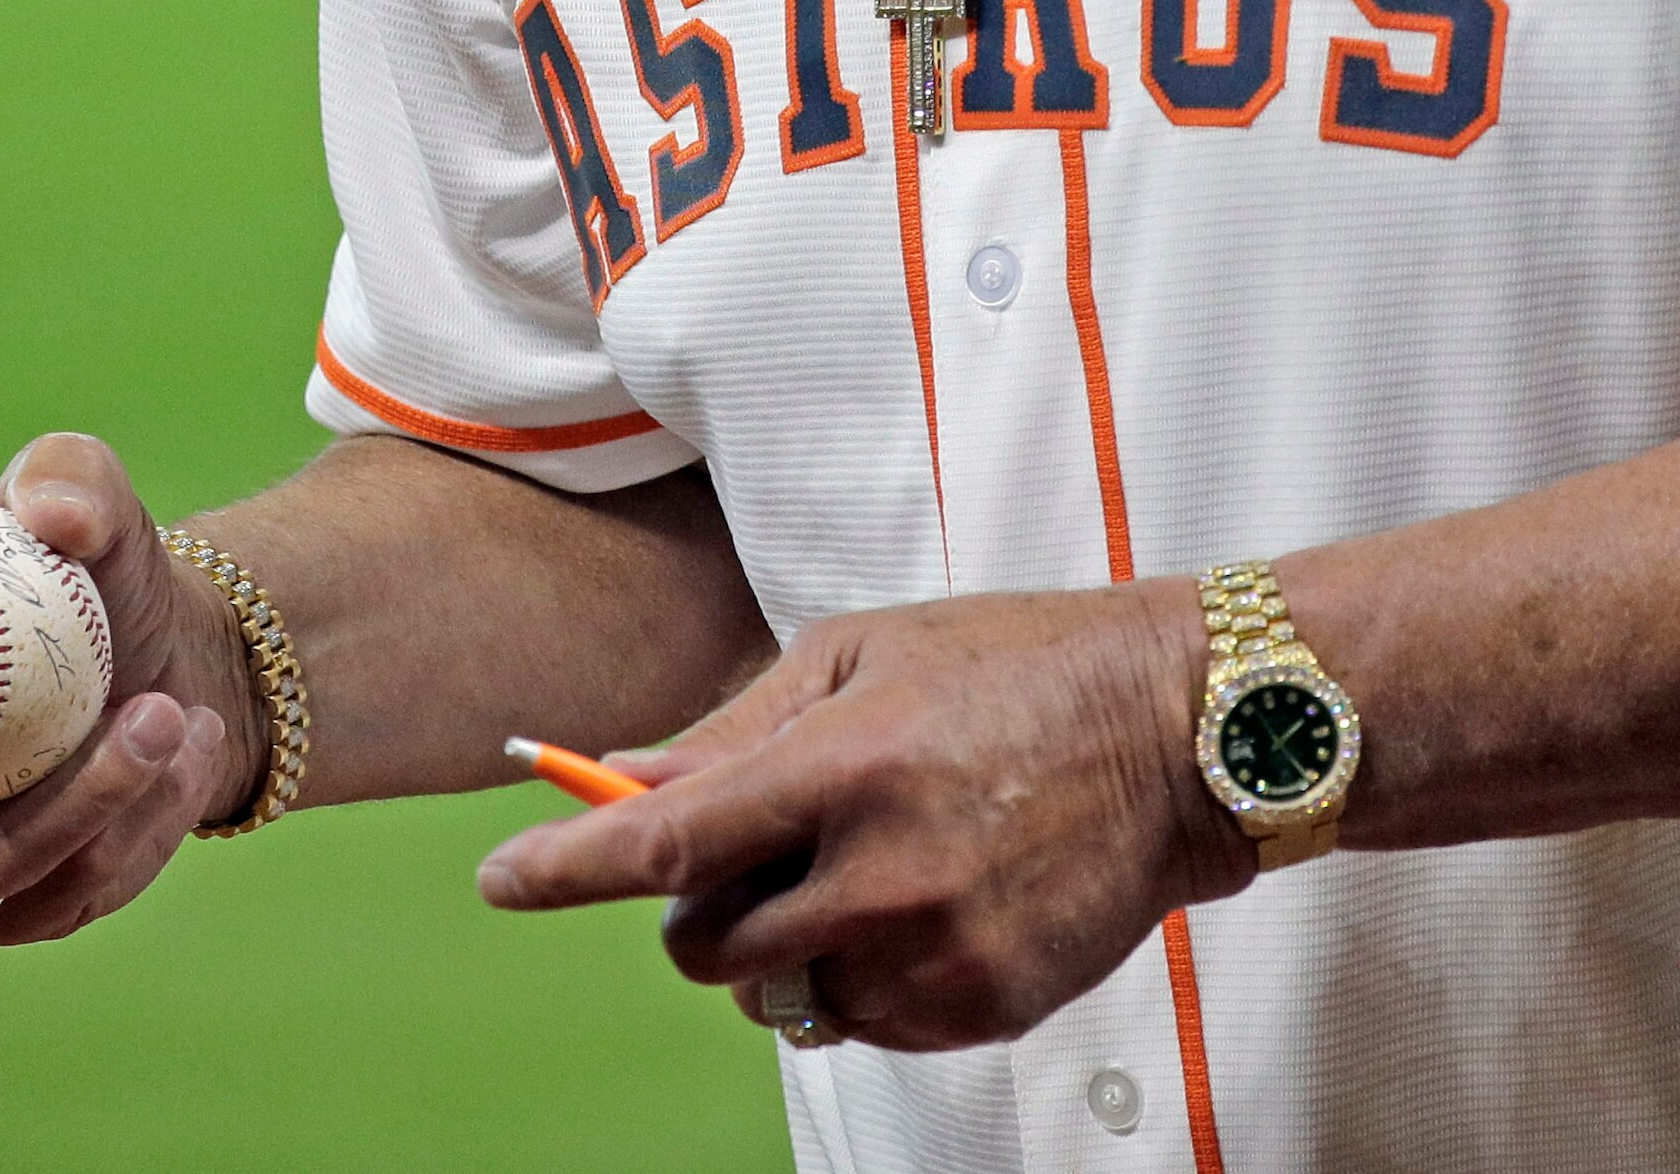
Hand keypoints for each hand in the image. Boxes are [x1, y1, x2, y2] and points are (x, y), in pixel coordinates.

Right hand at [0, 432, 257, 944]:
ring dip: (77, 799)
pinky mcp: (16, 905)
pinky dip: (138, 821)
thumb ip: (72, 479)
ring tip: (164, 715)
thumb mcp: (104, 515)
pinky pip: (62, 891)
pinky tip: (187, 751)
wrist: (189, 672)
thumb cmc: (107, 585)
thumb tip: (46, 513)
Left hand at [471, 579, 1245, 1049]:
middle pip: (708, 949)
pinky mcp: (981, 1006)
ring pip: (781, 997)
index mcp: (844, 765)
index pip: (669, 843)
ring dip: (784, 950)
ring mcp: (936, 951)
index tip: (501, 883)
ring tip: (861, 869)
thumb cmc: (1013, 669)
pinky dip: (859, 977)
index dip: (568, 871)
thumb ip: (736, 730)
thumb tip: (622, 779)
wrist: (1178, 735)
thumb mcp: (863, 657)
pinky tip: (921, 902)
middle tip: (757, 854)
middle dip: (701, 913)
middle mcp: (883, 871)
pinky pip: (861, 1023)